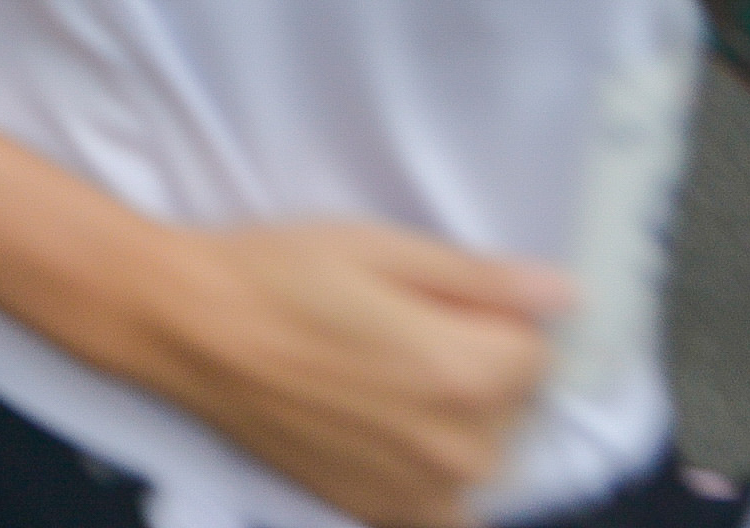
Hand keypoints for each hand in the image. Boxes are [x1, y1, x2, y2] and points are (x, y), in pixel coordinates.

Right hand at [132, 218, 568, 527]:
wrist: (186, 329)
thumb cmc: (276, 275)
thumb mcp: (381, 248)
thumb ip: (481, 278)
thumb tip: (563, 294)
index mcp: (467, 374)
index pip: (537, 350)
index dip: (490, 316)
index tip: (435, 301)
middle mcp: (458, 448)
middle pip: (514, 405)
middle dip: (478, 368)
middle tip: (400, 333)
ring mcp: (421, 493)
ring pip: (484, 453)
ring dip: (456, 422)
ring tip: (382, 382)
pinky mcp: (380, 514)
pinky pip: (447, 508)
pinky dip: (431, 476)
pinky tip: (385, 435)